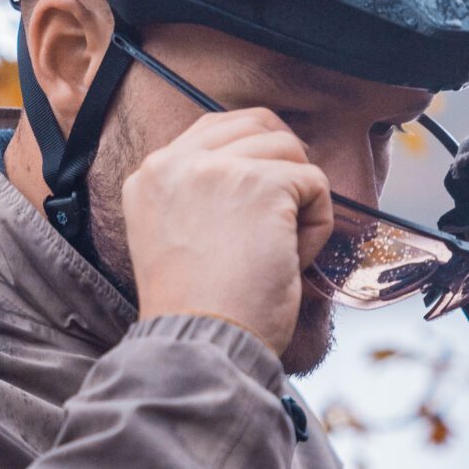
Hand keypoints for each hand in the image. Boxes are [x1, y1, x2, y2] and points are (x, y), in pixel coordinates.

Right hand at [123, 108, 333, 356]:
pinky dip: (317, 226)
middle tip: (288, 212)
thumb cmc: (196, 309)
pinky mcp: (262, 185)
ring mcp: (219, 170)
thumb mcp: (173, 234)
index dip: (254, 150)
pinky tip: (291, 260)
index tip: (266, 191)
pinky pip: (316, 185)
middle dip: (285, 163)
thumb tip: (256, 168)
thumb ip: (197, 193)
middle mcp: (177, 163)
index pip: (216, 127)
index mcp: (151, 175)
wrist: (202, 343)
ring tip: (280, 250)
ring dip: (300, 200)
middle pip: (258, 125)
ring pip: (291, 151)